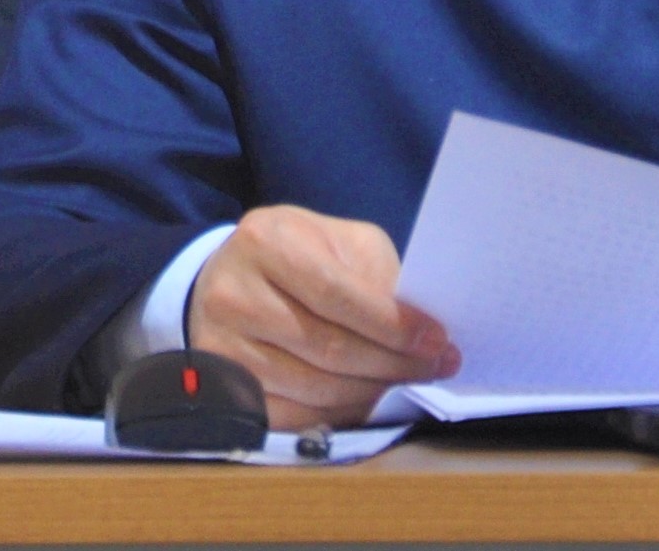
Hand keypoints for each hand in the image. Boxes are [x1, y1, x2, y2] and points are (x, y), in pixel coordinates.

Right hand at [183, 205, 457, 428]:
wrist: (227, 279)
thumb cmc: (295, 254)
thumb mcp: (337, 241)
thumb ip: (375, 275)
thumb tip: (417, 329)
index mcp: (266, 242)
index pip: (336, 295)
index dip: (391, 325)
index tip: (436, 341)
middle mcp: (234, 295)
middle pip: (327, 348)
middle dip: (391, 363)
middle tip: (434, 367)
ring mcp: (222, 347)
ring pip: (314, 388)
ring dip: (371, 391)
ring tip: (404, 381)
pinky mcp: (224, 389)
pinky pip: (293, 416)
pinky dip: (338, 413)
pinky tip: (365, 398)